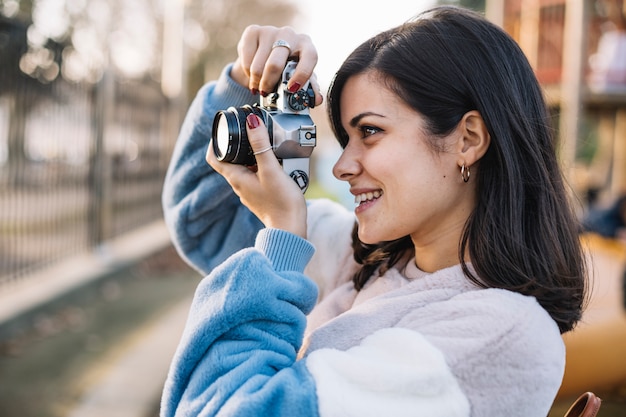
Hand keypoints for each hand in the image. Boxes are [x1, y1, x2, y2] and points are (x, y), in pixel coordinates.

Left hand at [206, 113, 306, 238]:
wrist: (291, 227)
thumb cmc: (281, 203)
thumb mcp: (271, 169)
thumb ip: (261, 145)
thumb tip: (252, 122)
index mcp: (236, 178)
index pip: (213, 157)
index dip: (216, 140)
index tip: (225, 129)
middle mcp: (239, 184)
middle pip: (230, 159)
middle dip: (238, 144)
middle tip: (250, 131)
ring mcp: (250, 190)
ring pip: (245, 166)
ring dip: (252, 154)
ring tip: (266, 144)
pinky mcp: (261, 194)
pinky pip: (256, 175)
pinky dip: (262, 165)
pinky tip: (276, 162)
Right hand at [231, 25, 322, 106]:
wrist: (265, 52)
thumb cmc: (287, 66)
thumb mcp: (300, 77)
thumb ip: (309, 90)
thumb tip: (316, 100)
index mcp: (306, 45)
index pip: (309, 57)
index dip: (301, 75)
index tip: (292, 89)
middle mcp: (289, 34)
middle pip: (275, 65)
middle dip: (268, 85)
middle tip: (266, 94)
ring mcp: (270, 31)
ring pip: (258, 67)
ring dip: (256, 82)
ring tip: (259, 86)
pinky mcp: (253, 31)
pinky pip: (247, 61)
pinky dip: (247, 74)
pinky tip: (252, 74)